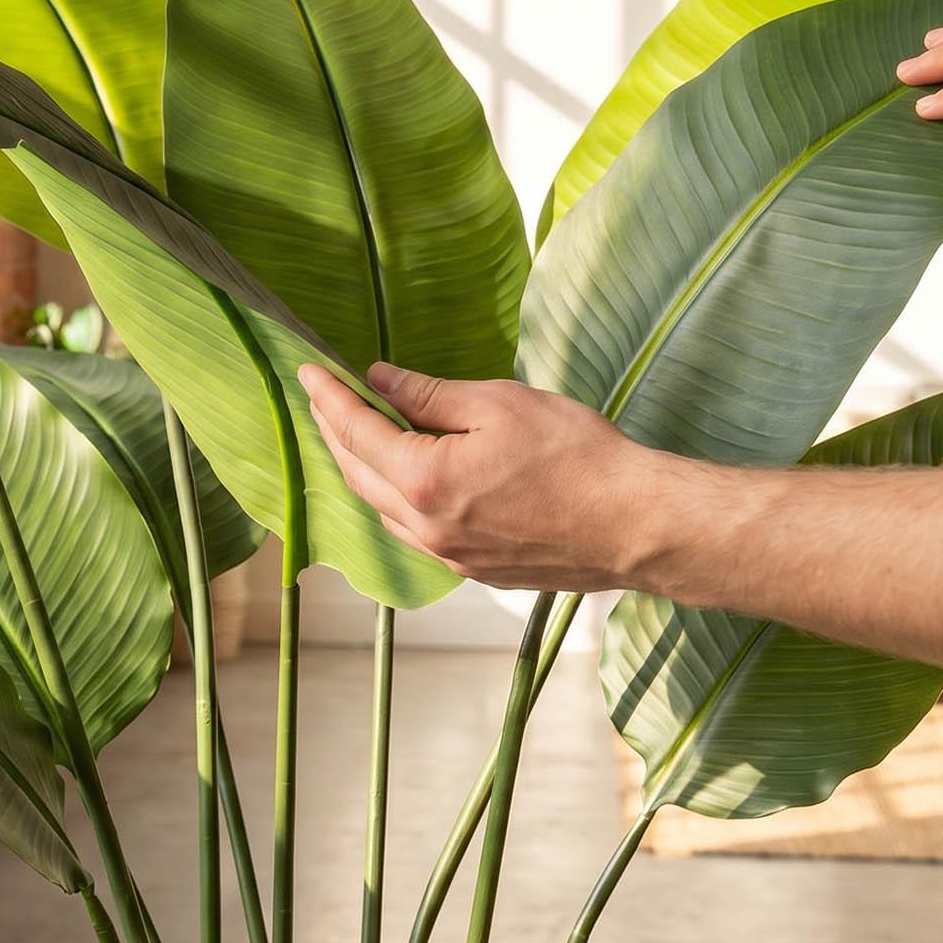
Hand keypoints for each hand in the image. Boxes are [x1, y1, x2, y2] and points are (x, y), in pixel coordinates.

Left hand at [295, 360, 659, 590]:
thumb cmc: (577, 457)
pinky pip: (413, 532)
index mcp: (426, 480)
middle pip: (357, 474)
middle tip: (324, 397)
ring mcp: (448, 556)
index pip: (356, 432)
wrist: (634, 524)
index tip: (309, 372)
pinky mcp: (472, 570)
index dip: (329, 398)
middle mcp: (426, 527)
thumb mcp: (500, 404)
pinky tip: (402, 478)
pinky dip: (394, 498)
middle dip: (335, 432)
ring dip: (361, 469)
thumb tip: (379, 381)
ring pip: (382, 508)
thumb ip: (430, 395)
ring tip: (354, 433)